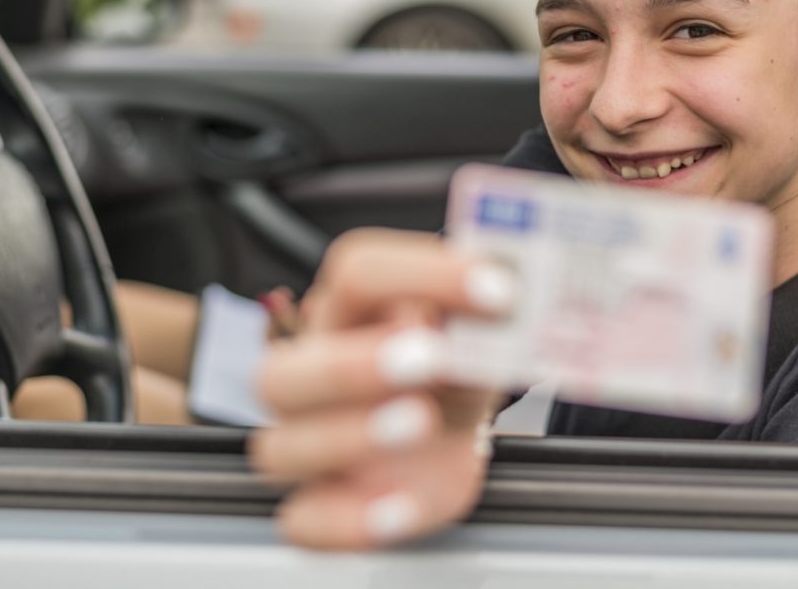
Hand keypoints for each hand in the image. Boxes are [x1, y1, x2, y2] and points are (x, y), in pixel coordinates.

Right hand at [249, 227, 514, 549]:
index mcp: (346, 314)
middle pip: (283, 371)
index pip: (358, 273)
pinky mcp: (324, 507)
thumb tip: (514, 290)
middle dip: (351, 366)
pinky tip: (403, 506)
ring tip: (422, 421)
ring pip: (282, 449)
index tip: (496, 290)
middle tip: (427, 357)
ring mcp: (308, 446)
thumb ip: (483, 318)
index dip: (424, 275)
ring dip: (350, 435)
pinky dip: (351, 520)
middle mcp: (309, 377)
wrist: (448, 432)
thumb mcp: (472, 334)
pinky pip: (306, 523)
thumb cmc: (451, 370)